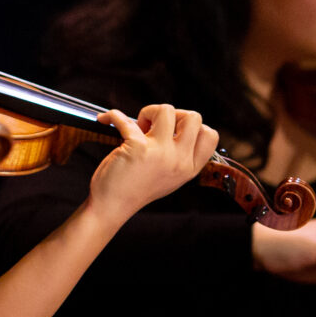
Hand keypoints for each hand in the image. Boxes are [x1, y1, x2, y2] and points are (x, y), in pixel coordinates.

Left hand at [86, 104, 218, 227]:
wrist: (112, 206)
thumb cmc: (135, 188)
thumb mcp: (169, 175)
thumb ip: (178, 155)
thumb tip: (173, 122)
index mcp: (189, 168)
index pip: (210, 135)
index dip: (191, 125)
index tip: (172, 130)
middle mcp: (179, 160)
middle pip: (193, 117)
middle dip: (172, 113)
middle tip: (154, 126)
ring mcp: (160, 153)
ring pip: (166, 110)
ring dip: (148, 112)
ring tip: (136, 127)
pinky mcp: (137, 147)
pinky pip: (124, 118)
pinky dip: (111, 116)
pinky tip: (105, 120)